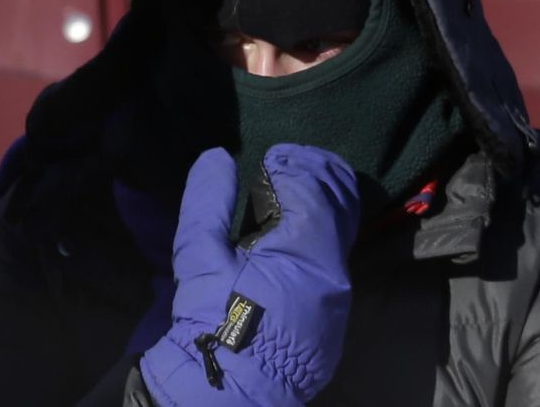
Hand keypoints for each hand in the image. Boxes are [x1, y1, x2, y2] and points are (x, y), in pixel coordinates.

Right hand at [136, 145, 359, 406]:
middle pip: (338, 208)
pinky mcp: (332, 327)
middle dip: (316, 180)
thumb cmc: (212, 322)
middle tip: (290, 166)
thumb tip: (217, 157)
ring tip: (293, 200)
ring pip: (339, 240)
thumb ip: (208, 202)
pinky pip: (334, 272)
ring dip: (321, 213)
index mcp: (307, 251)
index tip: (273, 158)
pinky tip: (295, 247)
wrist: (227, 396)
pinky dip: (319, 248)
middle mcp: (335, 273)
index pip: (313, 187)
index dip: (293, 165)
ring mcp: (338, 303)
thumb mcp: (200, 258)